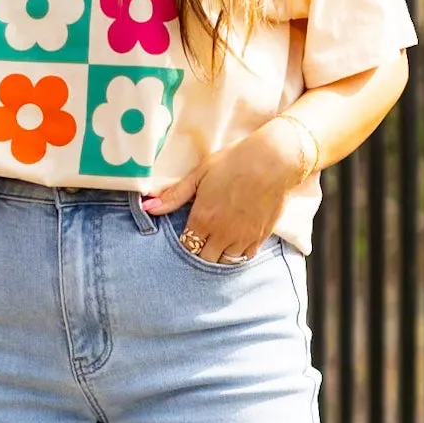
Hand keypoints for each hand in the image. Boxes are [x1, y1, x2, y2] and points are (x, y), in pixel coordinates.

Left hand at [140, 116, 308, 260]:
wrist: (275, 160)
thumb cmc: (235, 161)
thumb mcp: (201, 173)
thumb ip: (175, 194)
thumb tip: (148, 206)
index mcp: (203, 218)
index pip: (186, 246)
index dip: (185, 241)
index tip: (188, 233)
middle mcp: (221, 233)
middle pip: (203, 258)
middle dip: (200, 251)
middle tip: (201, 240)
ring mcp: (242, 237)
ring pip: (224, 262)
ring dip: (218, 255)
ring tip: (217, 243)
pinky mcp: (260, 237)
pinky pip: (245, 257)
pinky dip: (238, 254)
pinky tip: (235, 242)